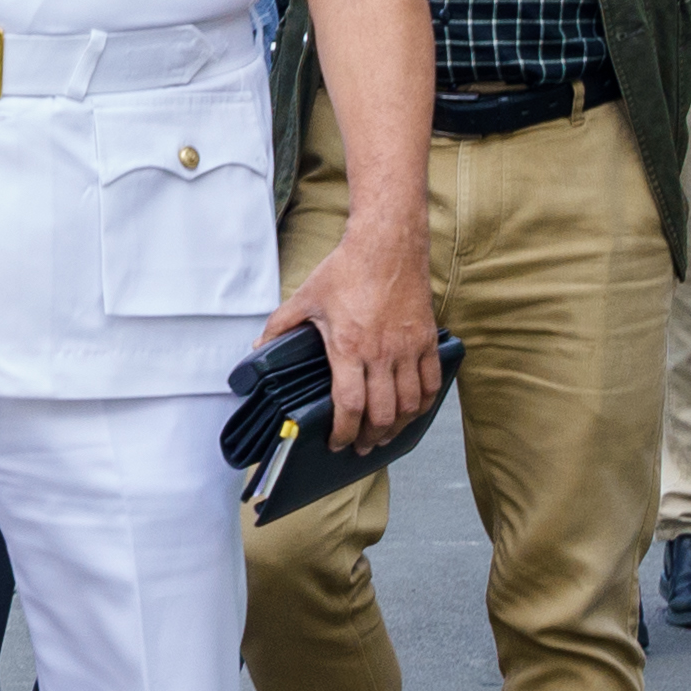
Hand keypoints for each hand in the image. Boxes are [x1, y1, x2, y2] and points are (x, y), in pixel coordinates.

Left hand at [263, 221, 442, 451]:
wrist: (387, 244)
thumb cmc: (347, 269)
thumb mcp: (305, 298)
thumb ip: (280, 327)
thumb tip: (258, 349)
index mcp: (349, 347)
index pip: (350, 406)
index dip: (343, 432)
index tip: (337, 443)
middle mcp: (382, 353)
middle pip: (382, 414)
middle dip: (371, 438)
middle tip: (362, 447)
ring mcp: (408, 348)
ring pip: (410, 405)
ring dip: (398, 427)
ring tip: (386, 435)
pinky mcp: (427, 340)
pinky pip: (432, 382)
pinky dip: (424, 404)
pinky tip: (413, 411)